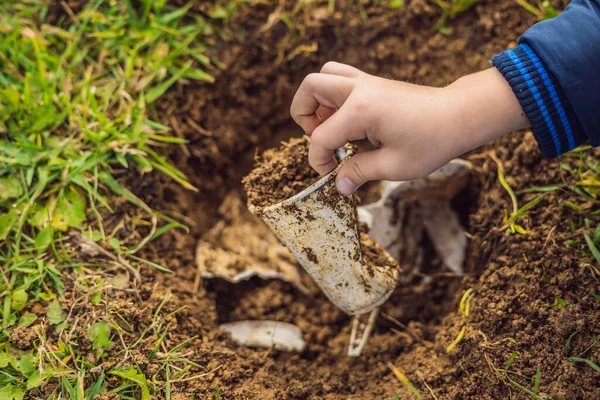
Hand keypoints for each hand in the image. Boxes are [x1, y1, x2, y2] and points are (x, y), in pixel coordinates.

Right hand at [290, 62, 528, 194]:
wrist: (460, 115)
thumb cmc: (432, 141)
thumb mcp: (394, 166)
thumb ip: (360, 172)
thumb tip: (339, 185)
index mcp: (361, 110)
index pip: (320, 136)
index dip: (319, 161)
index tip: (332, 175)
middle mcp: (359, 89)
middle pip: (310, 87)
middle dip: (303, 116)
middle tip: (321, 139)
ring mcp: (367, 82)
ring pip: (324, 75)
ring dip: (318, 101)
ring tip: (331, 126)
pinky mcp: (374, 83)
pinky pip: (341, 78)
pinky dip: (333, 97)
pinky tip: (349, 121)